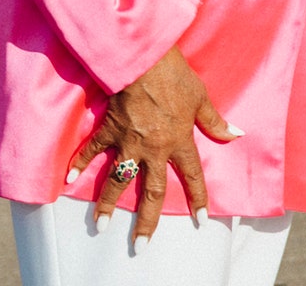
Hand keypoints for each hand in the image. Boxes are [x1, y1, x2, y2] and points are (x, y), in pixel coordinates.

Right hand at [66, 46, 240, 248]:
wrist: (145, 61)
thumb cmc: (176, 77)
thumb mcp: (201, 98)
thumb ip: (214, 121)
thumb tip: (236, 134)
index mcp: (178, 141)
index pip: (191, 175)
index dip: (198, 197)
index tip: (201, 220)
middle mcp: (153, 149)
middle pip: (151, 191)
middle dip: (147, 220)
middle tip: (140, 245)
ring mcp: (128, 142)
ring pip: (117, 180)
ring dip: (107, 204)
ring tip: (99, 226)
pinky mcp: (109, 130)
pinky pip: (92, 151)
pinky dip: (79, 164)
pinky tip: (69, 181)